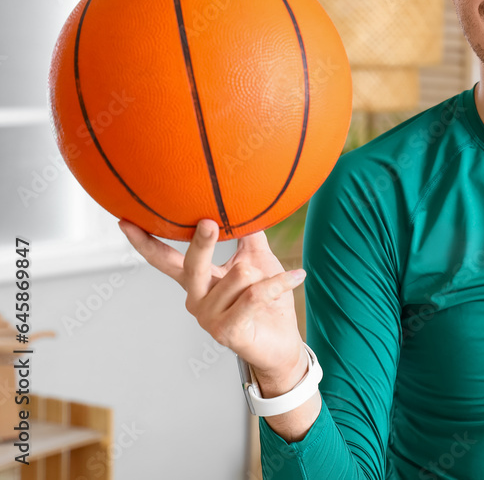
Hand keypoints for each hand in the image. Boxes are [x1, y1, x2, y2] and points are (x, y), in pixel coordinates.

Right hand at [118, 218, 305, 378]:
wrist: (283, 342)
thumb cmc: (268, 299)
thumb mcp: (257, 260)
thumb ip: (247, 236)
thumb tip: (244, 203)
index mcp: (197, 281)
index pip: (164, 260)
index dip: (144, 242)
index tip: (125, 221)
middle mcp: (196, 299)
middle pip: (191, 264)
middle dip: (201, 242)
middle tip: (209, 221)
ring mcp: (208, 318)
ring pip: (237, 276)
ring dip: (262, 275)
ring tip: (269, 283)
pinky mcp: (227, 331)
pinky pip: (255, 294)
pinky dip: (279, 283)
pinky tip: (297, 277)